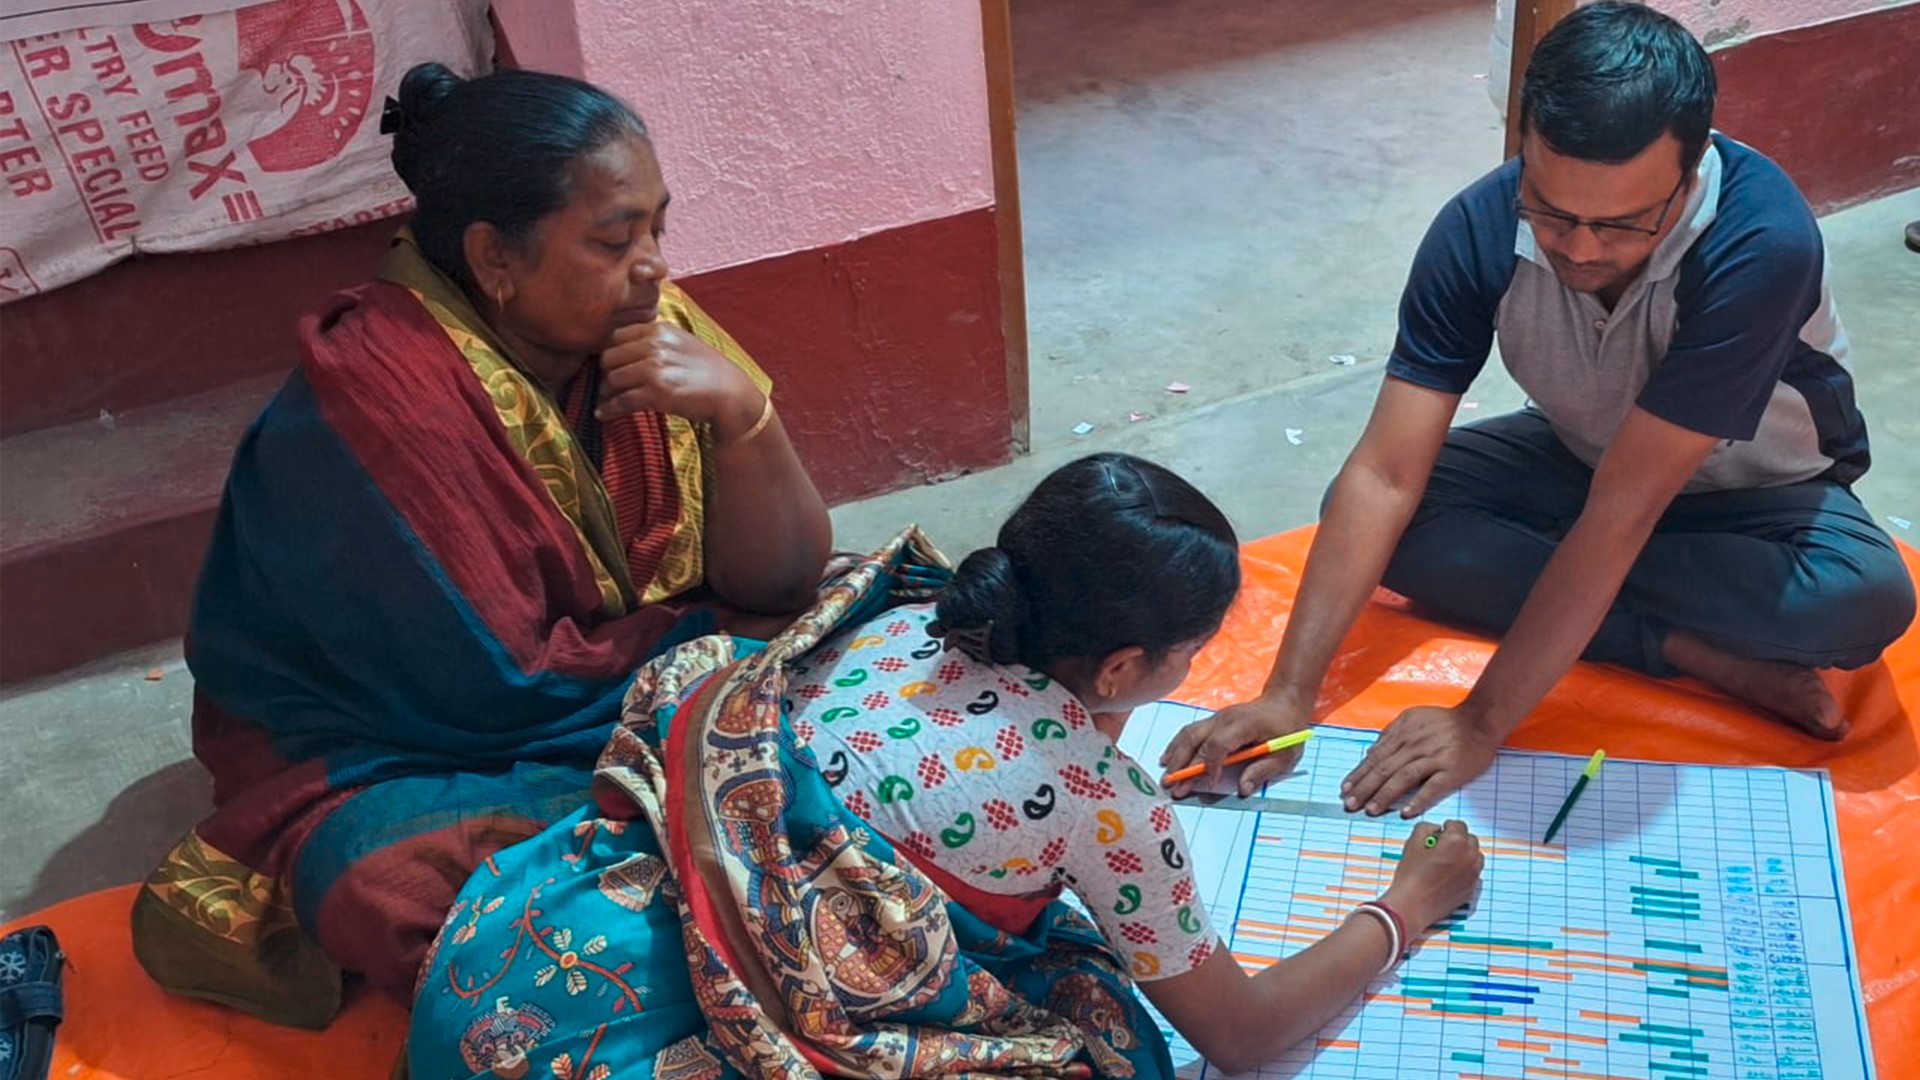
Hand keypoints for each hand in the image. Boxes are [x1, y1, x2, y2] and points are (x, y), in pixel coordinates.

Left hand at [596, 320, 762, 435]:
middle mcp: (655, 345)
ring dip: (607, 393)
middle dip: (607, 373)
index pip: (616, 336)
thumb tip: (622, 350)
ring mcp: (655, 369)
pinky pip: (621, 401)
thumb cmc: (708, 371)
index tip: (614, 366)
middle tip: (610, 386)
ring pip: (612, 379)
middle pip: (609, 357)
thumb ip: (655, 340)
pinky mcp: (657, 393)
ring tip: (607, 401)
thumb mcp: (682, 343)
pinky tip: (604, 415)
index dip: (612, 353)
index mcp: (660, 329)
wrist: (731, 395)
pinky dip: (609, 410)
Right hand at [1160, 687, 1313, 796]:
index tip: (1206, 785)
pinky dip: (1177, 746)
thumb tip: (1243, 790)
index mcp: (1242, 725)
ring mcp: (1216, 718)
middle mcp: (1224, 719)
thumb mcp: (1285, 754)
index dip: (1210, 766)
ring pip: (1188, 734)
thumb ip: (1262, 771)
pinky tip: (1168, 758)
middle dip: (1182, 765)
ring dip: (1175, 755)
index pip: (1218, 745)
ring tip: (1165, 775)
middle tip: (1172, 786)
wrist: (1284, 701)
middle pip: (1195, 740)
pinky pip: (1190, 732)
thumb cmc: (1287, 729)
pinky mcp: (1213, 721)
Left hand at [1342, 705, 1498, 817]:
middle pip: (1384, 769)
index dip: (1359, 774)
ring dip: (1385, 795)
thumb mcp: (1412, 718)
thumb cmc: (1445, 721)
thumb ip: (1391, 733)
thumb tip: (1371, 751)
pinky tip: (1406, 812)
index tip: (1345, 788)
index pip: (1375, 757)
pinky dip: (1419, 799)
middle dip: (1364, 788)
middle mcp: (1415, 746)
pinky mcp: (1452, 770)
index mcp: (1403, 734)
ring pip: (1403, 778)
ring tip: (1371, 810)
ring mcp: (1434, 758)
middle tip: (1350, 804)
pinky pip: (1433, 787)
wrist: (1479, 720)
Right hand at [1380, 820, 1482, 928]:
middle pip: (1470, 839)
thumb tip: (1435, 829)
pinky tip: (1448, 876)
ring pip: (1475, 856)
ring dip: (1464, 854)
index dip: (1446, 827)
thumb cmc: (1412, 875)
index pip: (1458, 824)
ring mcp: (1473, 874)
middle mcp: (1470, 856)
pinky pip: (1473, 873)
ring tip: (1446, 861)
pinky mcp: (1471, 889)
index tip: (1440, 833)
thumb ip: (1426, 828)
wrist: (1413, 905)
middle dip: (1458, 840)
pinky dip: (1465, 871)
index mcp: (1457, 841)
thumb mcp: (1412, 842)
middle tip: (1441, 847)